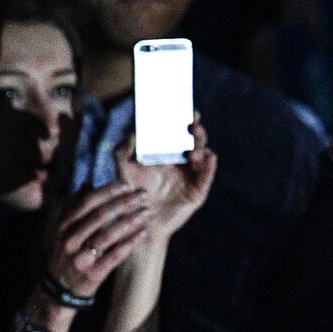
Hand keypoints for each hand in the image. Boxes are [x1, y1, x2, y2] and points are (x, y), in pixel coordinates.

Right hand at [48, 182, 151, 297]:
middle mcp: (69, 240)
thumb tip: (86, 182)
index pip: (87, 202)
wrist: (61, 287)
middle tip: (143, 195)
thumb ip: (75, 206)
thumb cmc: (70, 252)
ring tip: (148, 212)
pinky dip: (130, 243)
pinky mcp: (92, 274)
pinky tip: (144, 233)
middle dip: (124, 203)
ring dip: (131, 221)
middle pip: (99, 216)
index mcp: (64, 225)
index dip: (108, 191)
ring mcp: (80, 258)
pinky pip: (115, 256)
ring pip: (108, 235)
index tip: (127, 184)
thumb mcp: (66, 229)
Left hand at [114, 114, 217, 245]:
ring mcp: (192, 177)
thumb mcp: (122, 169)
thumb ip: (122, 149)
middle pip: (195, 141)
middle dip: (196, 130)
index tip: (185, 108)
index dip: (184, 121)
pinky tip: (208, 157)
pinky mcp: (198, 192)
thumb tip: (133, 132)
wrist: (137, 223)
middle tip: (192, 122)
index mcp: (168, 155)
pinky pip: (207, 176)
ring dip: (201, 147)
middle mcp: (183, 164)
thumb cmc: (129, 195)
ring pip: (204, 156)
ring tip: (192, 148)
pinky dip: (209, 166)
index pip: (180, 134)